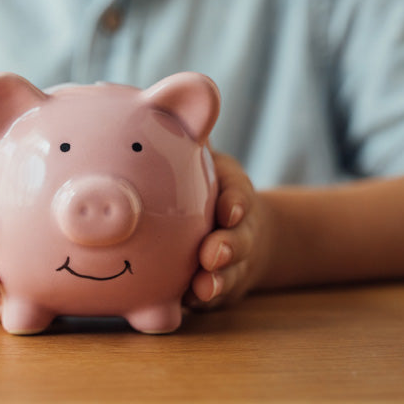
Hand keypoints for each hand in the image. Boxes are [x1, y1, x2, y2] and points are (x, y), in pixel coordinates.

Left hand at [187, 151, 274, 309]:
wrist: (234, 228)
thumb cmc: (207, 185)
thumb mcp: (207, 161)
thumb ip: (189, 141)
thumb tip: (164, 101)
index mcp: (233, 194)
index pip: (239, 195)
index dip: (236, 203)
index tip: (230, 210)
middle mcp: (237, 229)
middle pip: (240, 240)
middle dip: (230, 248)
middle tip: (213, 254)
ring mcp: (229, 262)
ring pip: (228, 275)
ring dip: (218, 281)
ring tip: (203, 288)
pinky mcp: (217, 288)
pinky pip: (211, 298)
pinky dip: (202, 301)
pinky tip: (186, 303)